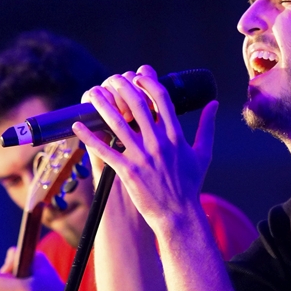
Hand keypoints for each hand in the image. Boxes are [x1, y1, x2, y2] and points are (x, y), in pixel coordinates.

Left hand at [73, 65, 218, 234]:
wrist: (179, 214)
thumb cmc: (191, 186)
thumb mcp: (203, 154)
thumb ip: (207, 127)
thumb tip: (214, 104)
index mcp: (175, 136)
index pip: (162, 99)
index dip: (148, 83)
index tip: (138, 76)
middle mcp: (158, 143)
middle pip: (137, 105)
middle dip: (122, 87)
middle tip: (112, 79)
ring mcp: (143, 157)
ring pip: (118, 124)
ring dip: (102, 105)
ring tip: (92, 93)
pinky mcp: (129, 172)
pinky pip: (105, 151)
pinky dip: (89, 137)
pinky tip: (77, 126)